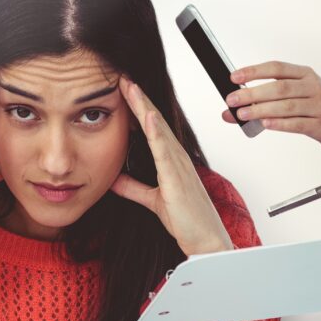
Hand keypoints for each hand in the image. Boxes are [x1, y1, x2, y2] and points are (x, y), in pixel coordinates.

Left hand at [111, 77, 233, 255]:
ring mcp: (179, 166)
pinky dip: (157, 133)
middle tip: (124, 78)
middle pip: (156, 122)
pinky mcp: (177, 179)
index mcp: (171, 161)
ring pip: (159, 130)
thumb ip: (134, 189)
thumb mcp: (153, 201)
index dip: (139, 109)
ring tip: (131, 87)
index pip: (152, 128)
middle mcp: (177, 158)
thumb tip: (115, 180)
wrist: (206, 241)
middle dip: (140, 99)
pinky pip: (165, 152)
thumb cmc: (187, 221)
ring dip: (145, 107)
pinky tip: (148, 117)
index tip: (124, 91)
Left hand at [224, 61, 320, 149]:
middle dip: (253, 93)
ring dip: (262, 110)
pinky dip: (280, 124)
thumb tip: (230, 111)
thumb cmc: (319, 105)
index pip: (276, 68)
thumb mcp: (296, 95)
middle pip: (279, 87)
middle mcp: (312, 87)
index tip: (234, 77)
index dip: (254, 71)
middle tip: (233, 99)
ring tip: (243, 114)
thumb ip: (265, 100)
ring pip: (287, 106)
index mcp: (304, 74)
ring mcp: (318, 105)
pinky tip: (265, 124)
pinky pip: (298, 123)